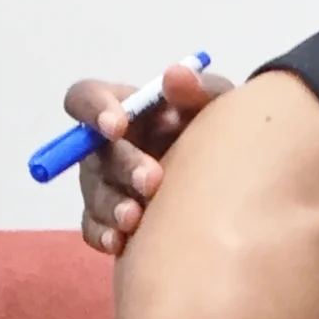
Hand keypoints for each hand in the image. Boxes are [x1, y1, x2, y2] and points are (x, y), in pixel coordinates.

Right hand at [68, 62, 228, 255]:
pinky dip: (105, 234)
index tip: (117, 126)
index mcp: (124, 109)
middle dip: (122, 166)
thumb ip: (197, 90)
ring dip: (112, 205)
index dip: (94, 109)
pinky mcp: (110, 220)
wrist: (233, 183)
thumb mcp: (215, 106)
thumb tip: (174, 75)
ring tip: (135, 219)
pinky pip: (94, 228)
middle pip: (94, 153)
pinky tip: (121, 243)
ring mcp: (106, 184)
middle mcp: (108, 146)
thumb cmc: (215, 132)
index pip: (85, 98)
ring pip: (94, 193)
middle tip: (152, 181)